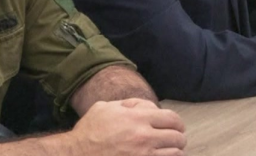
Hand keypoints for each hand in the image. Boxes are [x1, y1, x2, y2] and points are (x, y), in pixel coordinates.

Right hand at [64, 99, 185, 155]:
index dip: (177, 123)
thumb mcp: (106, 107)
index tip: (177, 127)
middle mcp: (144, 137)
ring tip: (170, 151)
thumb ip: (130, 104)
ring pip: (175, 154)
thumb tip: (149, 107)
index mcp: (137, 118)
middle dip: (178, 138)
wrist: (76, 155)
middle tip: (175, 140)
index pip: (171, 118)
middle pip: (177, 137)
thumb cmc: (90, 132)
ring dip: (174, 152)